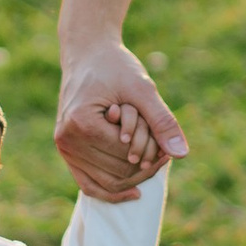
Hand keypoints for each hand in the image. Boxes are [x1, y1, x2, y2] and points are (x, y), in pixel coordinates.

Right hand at [54, 34, 187, 197]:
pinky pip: (89, 184)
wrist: (87, 54)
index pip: (126, 157)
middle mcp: (67, 140)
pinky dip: (112, 191)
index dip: (152, 154)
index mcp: (82, 123)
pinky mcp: (66, 151)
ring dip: (133, 176)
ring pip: (106, 184)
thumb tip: (181, 154)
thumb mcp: (143, 89)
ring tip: (154, 161)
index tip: (167, 146)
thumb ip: (162, 121)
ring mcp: (64, 148)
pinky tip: (135, 191)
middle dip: (144, 166)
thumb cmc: (115, 66)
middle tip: (164, 153)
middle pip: (117, 173)